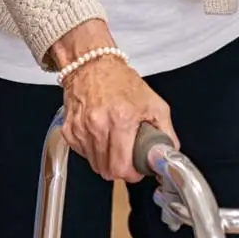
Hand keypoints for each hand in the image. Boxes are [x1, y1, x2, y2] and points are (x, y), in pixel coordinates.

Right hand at [50, 22, 173, 181]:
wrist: (92, 64)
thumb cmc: (121, 81)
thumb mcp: (154, 104)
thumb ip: (166, 133)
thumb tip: (169, 155)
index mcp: (121, 118)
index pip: (122, 167)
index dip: (132, 174)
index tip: (136, 169)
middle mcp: (98, 124)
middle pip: (107, 170)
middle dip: (119, 169)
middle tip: (126, 157)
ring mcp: (80, 127)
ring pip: (94, 164)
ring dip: (105, 160)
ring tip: (113, 142)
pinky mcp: (69, 129)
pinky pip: (82, 153)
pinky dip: (91, 150)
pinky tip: (99, 135)